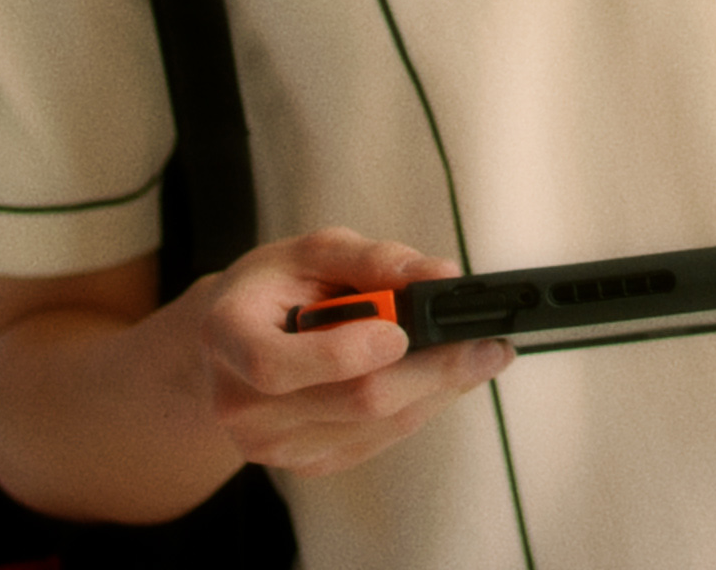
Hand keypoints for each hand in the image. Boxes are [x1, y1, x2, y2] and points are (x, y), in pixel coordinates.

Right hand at [190, 227, 512, 477]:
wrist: (236, 342)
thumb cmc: (275, 289)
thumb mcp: (311, 252)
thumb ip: (372, 259)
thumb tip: (439, 275)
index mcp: (227, 337)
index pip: (278, 366)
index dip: (343, 353)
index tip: (400, 331)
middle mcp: (241, 404)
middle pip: (351, 401)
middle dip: (430, 370)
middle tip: (488, 343)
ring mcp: (273, 444)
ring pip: (378, 426)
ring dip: (438, 389)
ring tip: (478, 354)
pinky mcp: (307, 463)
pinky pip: (380, 441)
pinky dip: (420, 406)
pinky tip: (442, 378)